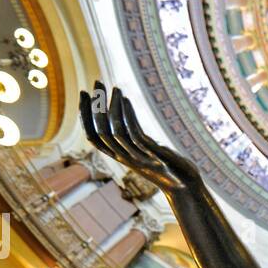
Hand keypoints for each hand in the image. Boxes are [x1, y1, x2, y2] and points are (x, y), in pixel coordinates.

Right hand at [79, 81, 200, 194]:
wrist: (184, 185)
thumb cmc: (166, 167)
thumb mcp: (145, 149)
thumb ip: (133, 135)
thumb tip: (125, 110)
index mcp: (120, 155)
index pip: (92, 135)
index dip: (85, 114)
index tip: (83, 93)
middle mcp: (124, 157)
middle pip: (100, 131)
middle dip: (95, 105)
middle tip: (96, 81)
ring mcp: (136, 156)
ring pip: (115, 131)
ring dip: (114, 106)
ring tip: (115, 87)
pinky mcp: (150, 154)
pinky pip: (134, 132)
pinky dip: (129, 115)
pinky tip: (127, 100)